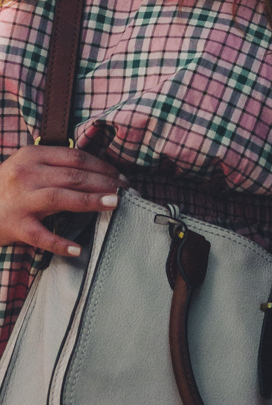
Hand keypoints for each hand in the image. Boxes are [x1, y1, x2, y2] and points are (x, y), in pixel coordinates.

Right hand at [0, 145, 126, 255]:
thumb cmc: (7, 187)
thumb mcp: (27, 166)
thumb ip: (55, 164)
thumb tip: (97, 172)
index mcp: (32, 155)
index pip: (76, 157)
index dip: (103, 166)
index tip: (120, 176)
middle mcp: (25, 174)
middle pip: (73, 176)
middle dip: (104, 183)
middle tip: (125, 191)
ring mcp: (19, 200)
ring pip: (61, 198)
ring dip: (91, 200)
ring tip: (113, 204)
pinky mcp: (14, 226)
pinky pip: (41, 236)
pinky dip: (60, 243)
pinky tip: (77, 249)